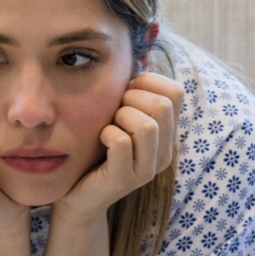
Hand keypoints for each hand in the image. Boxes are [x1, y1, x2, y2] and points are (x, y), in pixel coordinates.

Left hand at [53, 72, 183, 222]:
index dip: (147, 82)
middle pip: (164, 105)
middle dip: (131, 98)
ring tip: (109, 126)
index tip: (125, 93)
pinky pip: (122, 142)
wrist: (78, 196)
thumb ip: (131, 94)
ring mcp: (147, 168)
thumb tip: (136, 59)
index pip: (176, 91)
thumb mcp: (117, 117)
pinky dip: (107, 133)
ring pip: (147, 125)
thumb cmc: (95, 151)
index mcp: (167, 134)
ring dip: (120, 116)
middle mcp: (164, 152)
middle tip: (114, 111)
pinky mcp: (126, 179)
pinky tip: (100, 140)